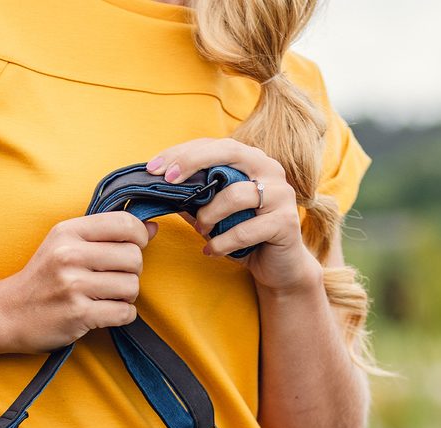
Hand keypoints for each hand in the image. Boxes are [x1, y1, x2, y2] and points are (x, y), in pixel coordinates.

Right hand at [0, 212, 157, 354]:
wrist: (7, 313)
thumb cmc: (41, 279)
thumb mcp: (64, 245)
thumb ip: (105, 234)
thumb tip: (152, 228)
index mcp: (68, 232)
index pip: (125, 223)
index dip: (139, 237)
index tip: (132, 248)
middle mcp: (69, 255)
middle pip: (134, 257)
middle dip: (131, 272)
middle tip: (113, 280)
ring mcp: (73, 286)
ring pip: (132, 287)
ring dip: (126, 296)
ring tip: (106, 298)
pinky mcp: (78, 314)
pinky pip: (124, 313)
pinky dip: (121, 316)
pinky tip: (104, 313)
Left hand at [146, 137, 321, 292]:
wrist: (279, 268)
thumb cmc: (244, 236)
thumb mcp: (214, 215)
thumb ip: (194, 198)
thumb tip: (159, 188)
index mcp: (252, 160)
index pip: (214, 145)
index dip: (183, 152)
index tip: (154, 168)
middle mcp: (270, 169)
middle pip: (229, 152)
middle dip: (193, 162)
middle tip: (168, 181)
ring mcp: (282, 194)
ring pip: (235, 195)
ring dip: (208, 215)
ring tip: (200, 230)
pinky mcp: (286, 222)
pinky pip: (244, 230)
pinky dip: (221, 243)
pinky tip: (211, 251)